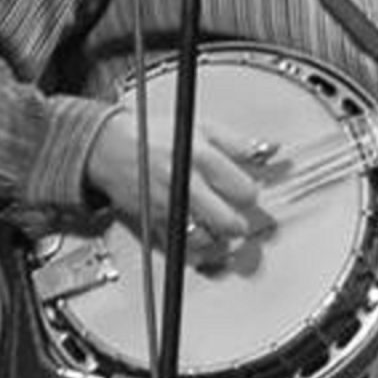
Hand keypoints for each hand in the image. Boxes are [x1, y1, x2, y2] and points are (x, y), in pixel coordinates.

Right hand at [85, 106, 274, 267]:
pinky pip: (180, 249)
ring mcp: (168, 208)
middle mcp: (185, 186)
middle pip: (229, 222)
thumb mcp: (200, 127)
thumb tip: (270, 149)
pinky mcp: (153, 224)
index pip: (244, 191)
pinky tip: (198, 239)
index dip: (249, 194)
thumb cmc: (153, 136)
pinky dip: (194, 250)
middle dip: (239, 223)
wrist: (108, 147)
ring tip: (218, 228)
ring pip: (207, 241)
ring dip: (218, 238)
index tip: (245, 192)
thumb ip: (238, 142)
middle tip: (238, 218)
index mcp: (201, 158)